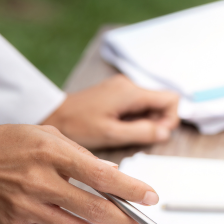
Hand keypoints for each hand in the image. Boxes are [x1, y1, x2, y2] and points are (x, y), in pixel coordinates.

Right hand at [0, 125, 161, 223]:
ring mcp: (27, 207)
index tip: (152, 198)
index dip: (131, 191)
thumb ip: (81, 156)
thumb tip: (114, 177)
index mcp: (50, 152)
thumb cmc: (5, 144)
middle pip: (97, 210)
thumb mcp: (45, 135)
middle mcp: (40, 181)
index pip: (102, 176)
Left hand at [41, 75, 179, 148]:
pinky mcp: (115, 95)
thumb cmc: (77, 124)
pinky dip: (133, 120)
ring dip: (144, 123)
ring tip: (124, 134)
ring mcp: (122, 89)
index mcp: (130, 92)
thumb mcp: (111, 134)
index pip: (171, 99)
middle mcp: (129, 85)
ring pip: (149, 106)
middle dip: (155, 123)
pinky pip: (136, 107)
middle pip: (161, 103)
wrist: (53, 115)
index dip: (170, 120)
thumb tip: (165, 133)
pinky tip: (118, 129)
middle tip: (136, 137)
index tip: (155, 135)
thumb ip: (142, 132)